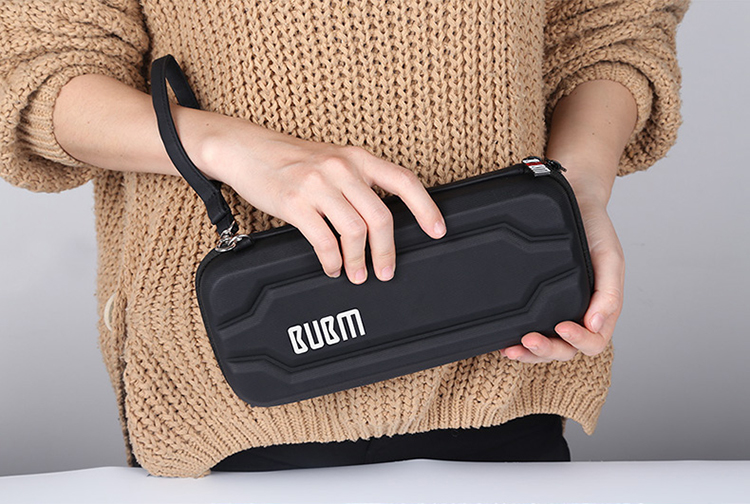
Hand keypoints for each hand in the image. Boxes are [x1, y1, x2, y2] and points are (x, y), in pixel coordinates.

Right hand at [198, 118, 446, 283]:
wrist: (246, 150)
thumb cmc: (291, 159)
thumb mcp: (332, 160)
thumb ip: (358, 182)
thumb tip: (383, 220)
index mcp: (357, 157)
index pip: (404, 181)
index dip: (426, 208)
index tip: (437, 231)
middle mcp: (342, 168)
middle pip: (381, 216)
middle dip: (387, 251)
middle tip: (386, 271)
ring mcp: (318, 185)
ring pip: (355, 232)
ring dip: (359, 261)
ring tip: (356, 274)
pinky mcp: (295, 203)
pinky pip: (323, 240)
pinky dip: (332, 260)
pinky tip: (333, 266)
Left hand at [500, 174, 624, 362]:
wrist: (575, 203)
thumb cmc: (596, 231)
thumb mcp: (610, 258)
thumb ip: (609, 293)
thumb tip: (596, 325)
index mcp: (600, 308)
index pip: (593, 340)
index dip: (578, 340)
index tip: (562, 326)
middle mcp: (579, 314)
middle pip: (566, 349)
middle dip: (547, 349)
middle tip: (528, 340)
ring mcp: (557, 310)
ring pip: (547, 346)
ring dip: (530, 352)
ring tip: (511, 348)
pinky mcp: (538, 303)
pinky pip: (530, 328)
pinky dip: (518, 339)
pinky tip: (504, 339)